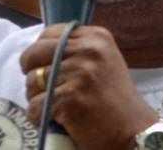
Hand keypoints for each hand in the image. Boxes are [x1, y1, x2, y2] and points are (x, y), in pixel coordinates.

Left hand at [22, 25, 158, 149]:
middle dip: (29, 71)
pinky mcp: (69, 98)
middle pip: (34, 53)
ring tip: (54, 106)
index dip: (40, 51)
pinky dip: (39, 118)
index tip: (44, 65)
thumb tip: (40, 48)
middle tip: (38, 86)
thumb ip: (78, 49)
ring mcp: (80, 73)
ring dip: (36, 97)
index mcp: (97, 37)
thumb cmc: (115, 98)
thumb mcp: (104, 60)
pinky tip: (55, 120)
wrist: (133, 128)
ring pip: (31, 81)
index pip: (50, 33)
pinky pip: (34, 107)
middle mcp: (89, 50)